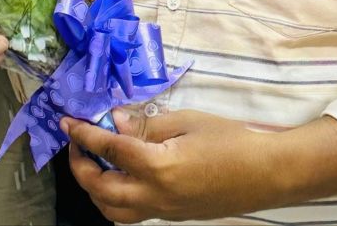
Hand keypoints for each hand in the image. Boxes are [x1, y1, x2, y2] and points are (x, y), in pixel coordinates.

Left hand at [66, 108, 336, 222]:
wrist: (270, 173)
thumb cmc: (231, 139)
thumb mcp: (185, 121)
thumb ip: (145, 124)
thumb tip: (114, 120)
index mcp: (158, 167)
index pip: (108, 151)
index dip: (83, 134)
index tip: (67, 121)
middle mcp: (157, 196)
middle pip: (101, 191)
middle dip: (80, 167)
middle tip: (76, 142)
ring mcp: (165, 211)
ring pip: (113, 212)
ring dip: (94, 188)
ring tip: (93, 161)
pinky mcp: (174, 216)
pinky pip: (133, 214)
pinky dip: (115, 197)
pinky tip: (119, 174)